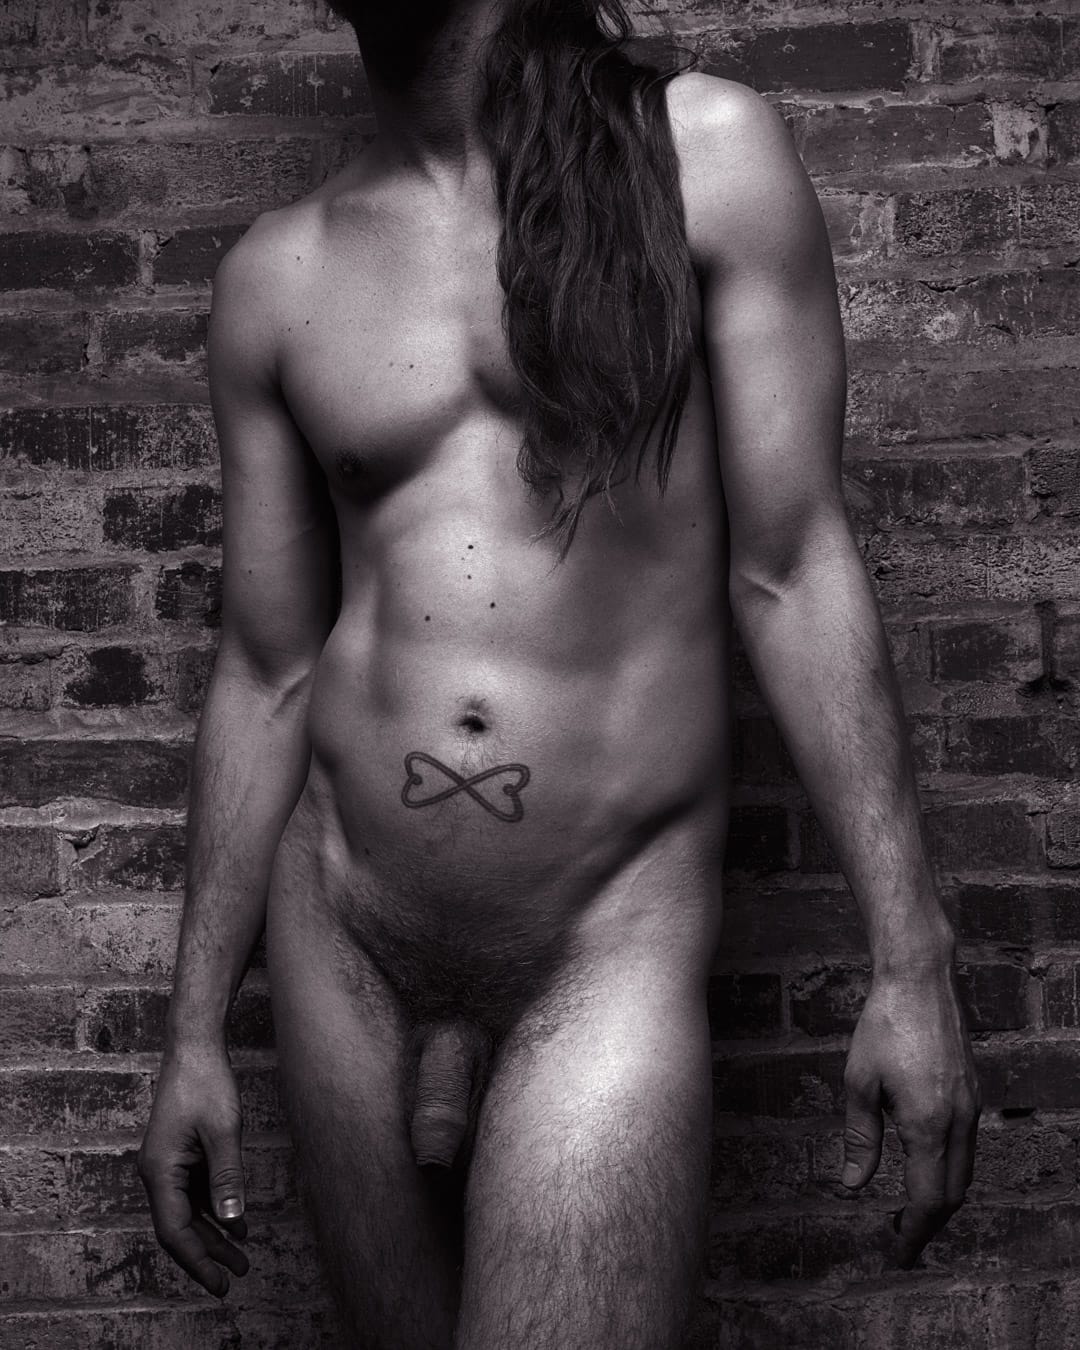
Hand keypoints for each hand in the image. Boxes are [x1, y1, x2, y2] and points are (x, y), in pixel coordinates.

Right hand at [138, 1043, 249, 1296]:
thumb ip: (228, 1177)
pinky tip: (238, 1223)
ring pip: (189, 1211)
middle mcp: (158, 1172)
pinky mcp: (181, 1154)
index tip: (220, 1284)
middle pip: (180, 1227)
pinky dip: (215, 1209)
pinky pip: (196, 1192)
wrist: (195, 1047)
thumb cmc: (206, 1083)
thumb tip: (233, 1220)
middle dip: (208, 1254)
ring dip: (214, 1234)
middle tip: (236, 1277)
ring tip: (242, 1257)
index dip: (197, 1261)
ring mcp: (168, 1163)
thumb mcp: (224, 1130)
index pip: (174, 1231)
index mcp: (160, 1170)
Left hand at [840, 966, 980, 1267]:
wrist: (921, 980)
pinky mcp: (973, 1092)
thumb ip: (859, 1137)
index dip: (913, 1235)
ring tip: (908, 1210)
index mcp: (929, 1124)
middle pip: (952, 1194)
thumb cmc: (884, 1025)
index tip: (897, 1256)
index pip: (928, 1200)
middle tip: (899, 1240)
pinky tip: (924, 1165)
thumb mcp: (859, 1082)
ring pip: (964, 1171)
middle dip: (928, 1224)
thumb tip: (853, 1184)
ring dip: (940, 1197)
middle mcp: (959, 1121)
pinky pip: (967, 1146)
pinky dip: (949, 1168)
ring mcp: (972, 1106)